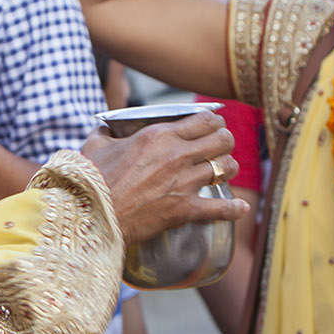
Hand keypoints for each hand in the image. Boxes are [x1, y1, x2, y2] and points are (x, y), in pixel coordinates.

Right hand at [82, 110, 248, 245]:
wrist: (93, 215)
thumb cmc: (92, 180)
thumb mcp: (96, 146)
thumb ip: (106, 133)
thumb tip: (105, 129)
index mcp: (159, 135)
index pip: (204, 119)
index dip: (214, 120)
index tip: (213, 125)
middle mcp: (177, 155)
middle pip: (222, 139)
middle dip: (224, 141)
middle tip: (219, 146)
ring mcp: (183, 182)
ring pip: (226, 167)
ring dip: (227, 168)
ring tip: (223, 170)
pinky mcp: (184, 209)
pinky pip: (220, 208)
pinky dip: (233, 209)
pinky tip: (241, 208)